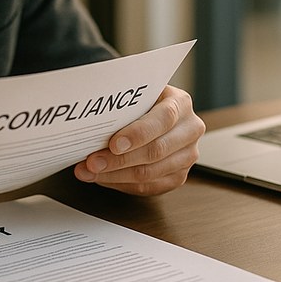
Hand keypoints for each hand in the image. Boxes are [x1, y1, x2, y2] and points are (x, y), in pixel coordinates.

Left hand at [73, 85, 204, 195]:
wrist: (158, 115)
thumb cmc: (144, 103)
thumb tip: (94, 120)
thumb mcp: (139, 94)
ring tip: (90, 171)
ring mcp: (187, 156)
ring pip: (150, 173)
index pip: (164, 119)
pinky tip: (104, 178)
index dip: (138, 133)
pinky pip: (149, 187)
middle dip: (119, 160)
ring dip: (115, 175)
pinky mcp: (179, 176)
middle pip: (156, 151)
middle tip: (92, 162)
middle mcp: (190, 130)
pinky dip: (122, 184)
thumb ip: (124, 103)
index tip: (114, 144)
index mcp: (181, 103)